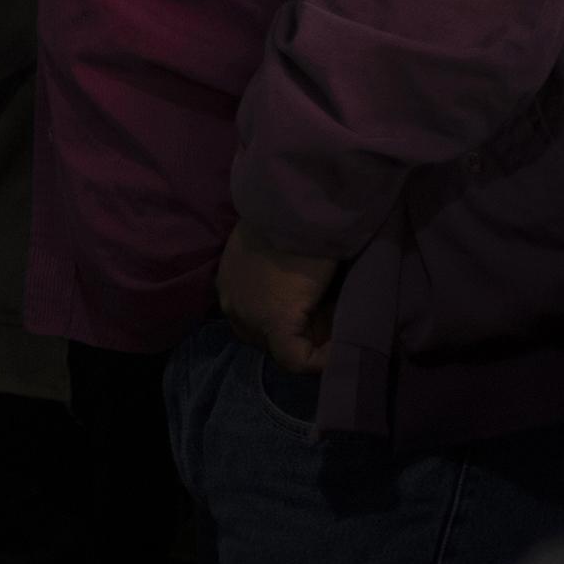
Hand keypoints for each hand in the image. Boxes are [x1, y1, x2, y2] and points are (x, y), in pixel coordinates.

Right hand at [217, 223, 341, 373]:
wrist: (285, 202)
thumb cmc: (316, 247)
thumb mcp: (328, 291)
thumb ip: (322, 320)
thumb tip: (327, 330)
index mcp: (271, 321)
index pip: (296, 361)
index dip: (322, 360)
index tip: (341, 346)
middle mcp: (242, 315)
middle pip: (271, 346)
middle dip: (298, 340)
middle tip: (324, 321)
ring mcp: (228, 296)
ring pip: (253, 328)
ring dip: (276, 324)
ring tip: (301, 305)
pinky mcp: (223, 278)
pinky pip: (240, 306)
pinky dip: (260, 306)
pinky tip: (278, 289)